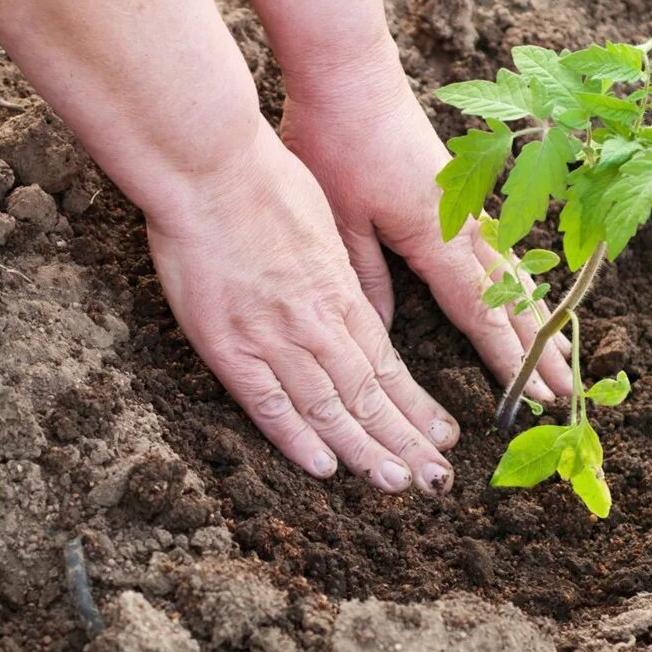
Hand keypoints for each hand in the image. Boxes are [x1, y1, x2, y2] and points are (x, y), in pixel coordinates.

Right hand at [147, 127, 459, 493]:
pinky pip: (268, 403)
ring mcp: (272, 337)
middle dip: (406, 440)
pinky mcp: (228, 345)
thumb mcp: (322, 220)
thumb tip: (348, 296)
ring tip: (399, 484)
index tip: (442, 434)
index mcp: (339, 290)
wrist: (208, 167)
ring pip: (329, 407)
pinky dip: (297, 438)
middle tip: (437, 480)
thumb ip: (337, 269)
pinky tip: (326, 467)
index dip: (416, 405)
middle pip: (369, 394)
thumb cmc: (262, 179)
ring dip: (366, 450)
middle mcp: (315, 322)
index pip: (387, 362)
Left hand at [279, 51, 574, 402]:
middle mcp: (462, 224)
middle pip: (510, 297)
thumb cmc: (336, 139)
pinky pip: (501, 245)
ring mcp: (466, 204)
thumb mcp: (339, 219)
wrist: (349, 69)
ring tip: (561, 352)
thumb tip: (382, 337)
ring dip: (537, 315)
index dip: (506, 358)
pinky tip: (526, 291)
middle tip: (566, 392)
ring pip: (513, 271)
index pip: (479, 311)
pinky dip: (520, 279)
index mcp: (434, 236)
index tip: (530, 397)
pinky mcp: (459, 188)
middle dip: (538, 348)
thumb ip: (366, 278)